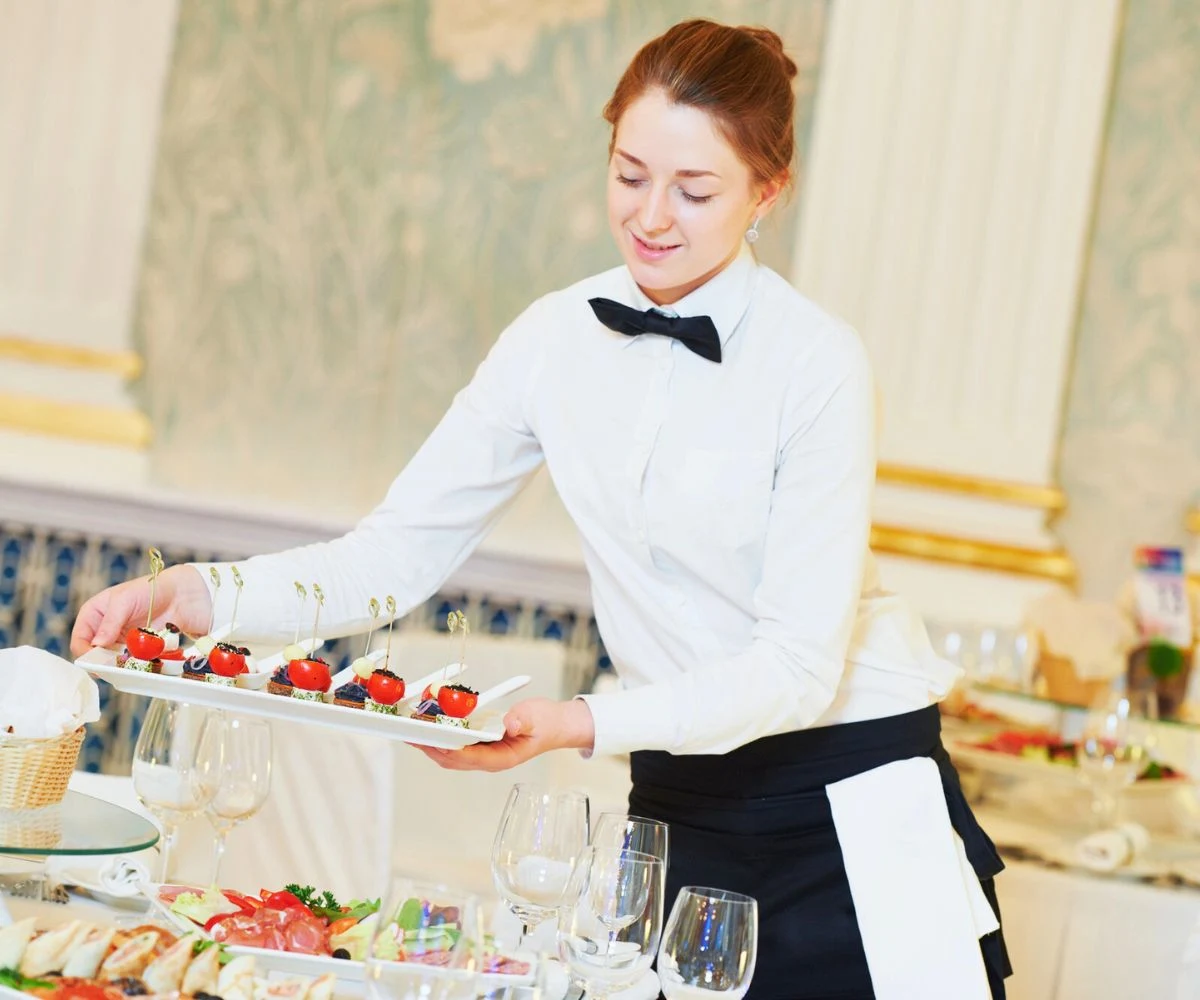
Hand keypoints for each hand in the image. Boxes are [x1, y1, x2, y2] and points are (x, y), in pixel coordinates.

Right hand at [70, 565, 213, 656]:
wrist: (180, 595)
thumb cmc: (149, 590)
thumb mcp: (124, 600)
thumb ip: (110, 622)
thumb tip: (96, 644)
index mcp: (93, 616)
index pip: (79, 640)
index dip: (84, 653)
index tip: (96, 661)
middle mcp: (104, 631)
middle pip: (94, 656)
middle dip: (102, 663)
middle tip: (114, 667)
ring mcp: (120, 642)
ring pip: (112, 662)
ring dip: (119, 667)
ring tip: (130, 666)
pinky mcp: (137, 650)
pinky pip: (130, 664)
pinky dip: (134, 666)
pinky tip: (142, 665)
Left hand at [413, 697, 594, 771]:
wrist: (555, 726)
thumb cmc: (546, 722)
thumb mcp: (537, 717)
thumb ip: (523, 720)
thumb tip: (508, 724)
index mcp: (503, 758)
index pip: (470, 757)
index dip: (449, 749)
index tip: (431, 740)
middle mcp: (489, 761)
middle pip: (453, 759)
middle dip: (431, 748)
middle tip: (410, 735)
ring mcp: (484, 756)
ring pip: (451, 756)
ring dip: (431, 745)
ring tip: (410, 732)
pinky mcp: (481, 747)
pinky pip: (455, 747)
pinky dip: (440, 739)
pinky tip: (428, 729)